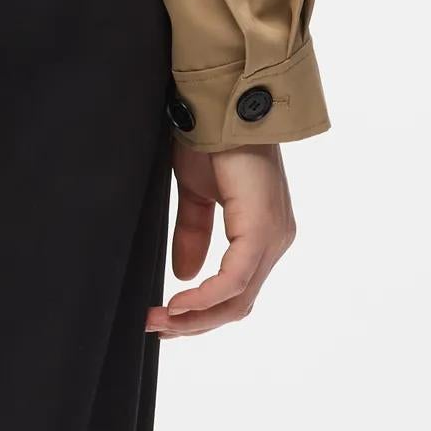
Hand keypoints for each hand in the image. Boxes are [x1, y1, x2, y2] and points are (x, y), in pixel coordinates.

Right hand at [146, 140, 295, 336]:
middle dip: (194, 323)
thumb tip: (184, 276)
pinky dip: (205, 297)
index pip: (235, 290)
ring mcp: (273, 237)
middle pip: (237, 303)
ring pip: (238, 299)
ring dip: (196, 317)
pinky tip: (178, 303)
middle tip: (154, 327)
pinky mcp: (262, 230)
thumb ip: (194, 232)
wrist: (220, 104)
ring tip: (159, 320)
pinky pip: (235, 280)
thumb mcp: (197, 193)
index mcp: (261, 233)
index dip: (200, 312)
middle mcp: (275, 241)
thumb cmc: (211, 139)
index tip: (162, 318)